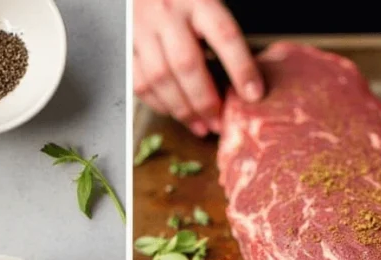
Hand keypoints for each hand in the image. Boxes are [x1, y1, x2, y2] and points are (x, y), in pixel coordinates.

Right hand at [133, 0, 263, 136]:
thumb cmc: (180, 0)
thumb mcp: (205, 3)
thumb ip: (221, 34)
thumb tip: (246, 81)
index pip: (224, 35)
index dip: (241, 68)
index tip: (253, 95)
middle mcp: (168, 13)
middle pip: (187, 64)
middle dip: (205, 101)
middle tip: (219, 122)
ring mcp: (142, 30)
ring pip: (160, 78)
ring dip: (182, 110)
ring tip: (200, 126)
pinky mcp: (126, 47)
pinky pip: (140, 83)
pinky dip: (159, 105)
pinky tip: (175, 113)